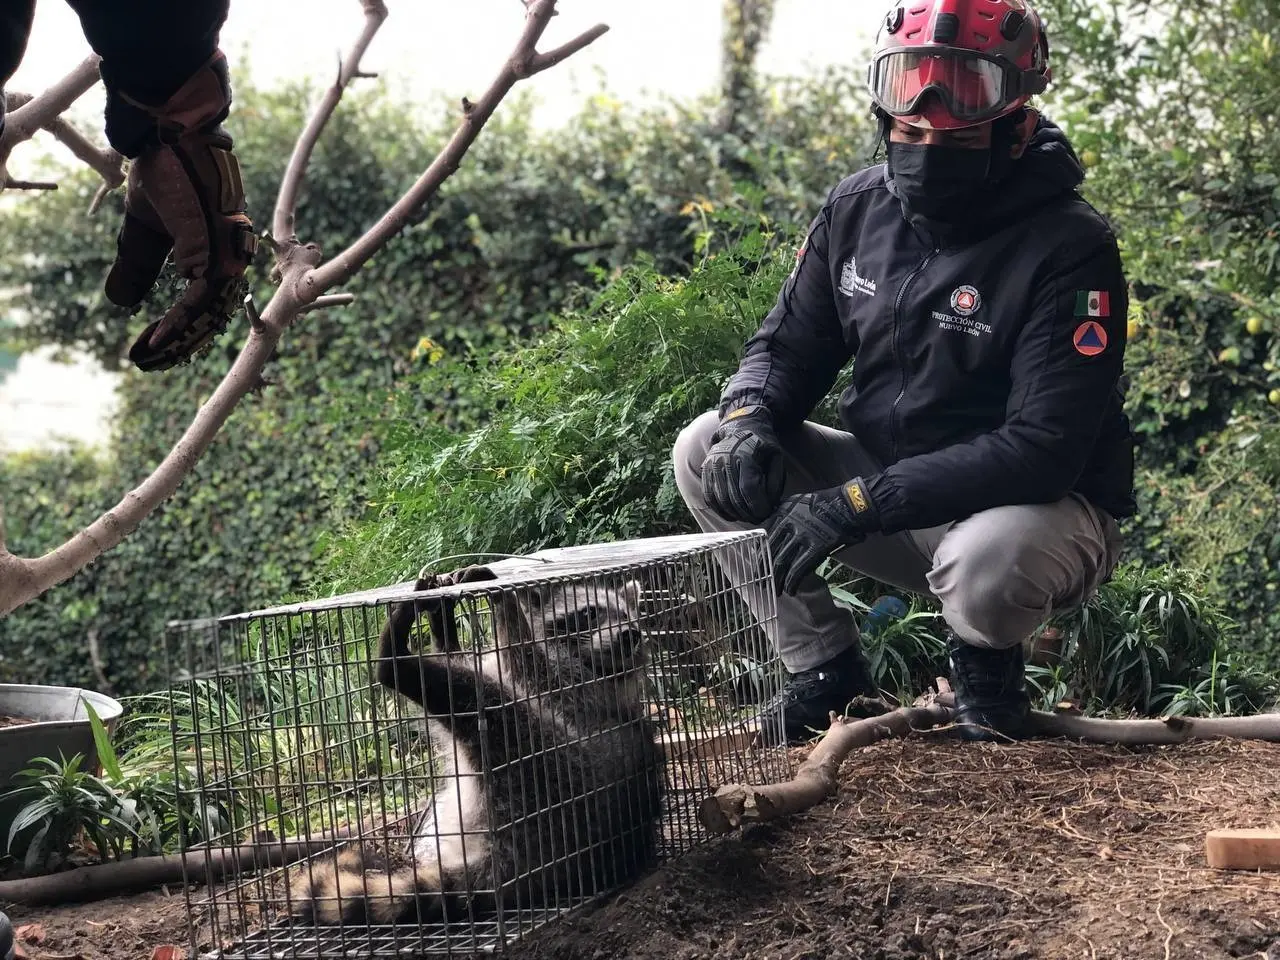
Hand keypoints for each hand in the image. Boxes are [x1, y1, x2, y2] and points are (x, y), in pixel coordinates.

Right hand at [105, 53, 257, 372]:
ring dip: (178, 339)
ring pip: (208, 313)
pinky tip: (159, 339)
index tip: (152, 348)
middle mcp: (231, 257)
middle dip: (180, 343)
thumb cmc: (166, 174)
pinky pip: (201, 298)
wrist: (173, 135)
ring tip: (150, 358)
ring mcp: (227, 253)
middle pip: (210, 315)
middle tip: (149, 362)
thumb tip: (121, 302)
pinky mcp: (216, 248)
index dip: (180, 328)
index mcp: (220, 253)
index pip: (205, 303)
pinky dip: (179, 322)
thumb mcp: (146, 228)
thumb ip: (139, 264)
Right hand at [700, 406, 785, 522]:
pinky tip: (730, 514)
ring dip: (734, 514)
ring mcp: (712, 465)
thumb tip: (770, 505)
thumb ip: (775, 481)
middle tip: (757, 519)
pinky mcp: (705, 470)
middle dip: (747, 514)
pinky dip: (719, 509)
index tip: (766, 513)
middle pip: (733, 497)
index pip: (749, 489)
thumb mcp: (776, 457)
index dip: (758, 506)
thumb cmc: (762, 443)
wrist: (741, 425)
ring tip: (746, 517)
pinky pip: (708, 495)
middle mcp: (725, 460)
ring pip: (719, 499)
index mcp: (745, 456)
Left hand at [765, 477, 879, 593]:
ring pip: (781, 562)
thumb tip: (772, 530)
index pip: (764, 537)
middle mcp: (788, 525)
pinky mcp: (815, 549)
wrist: (847, 506)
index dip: (760, 554)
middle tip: (761, 581)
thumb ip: (782, 514)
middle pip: (770, 552)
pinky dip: (792, 582)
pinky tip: (790, 590)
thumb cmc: (824, 504)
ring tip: (775, 590)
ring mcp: (801, 537)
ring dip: (777, 579)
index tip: (758, 564)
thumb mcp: (797, 502)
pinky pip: (798, 569)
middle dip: (764, 569)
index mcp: (782, 513)